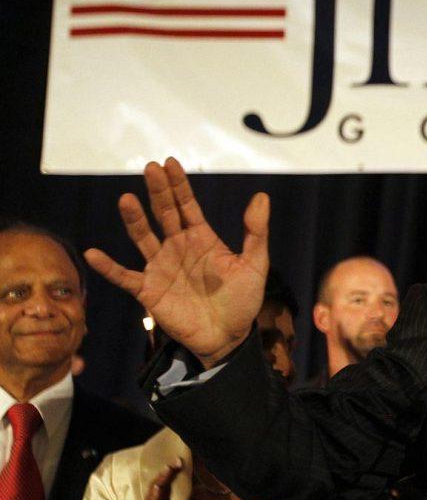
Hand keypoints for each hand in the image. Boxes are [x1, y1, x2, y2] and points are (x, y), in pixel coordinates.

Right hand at [84, 158, 268, 367]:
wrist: (229, 336)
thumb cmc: (242, 300)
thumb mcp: (255, 264)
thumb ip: (256, 231)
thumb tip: (261, 196)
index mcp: (201, 237)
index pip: (186, 205)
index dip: (178, 185)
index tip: (169, 163)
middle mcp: (177, 246)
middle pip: (164, 214)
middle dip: (158, 192)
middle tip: (150, 168)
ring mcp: (161, 267)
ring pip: (143, 238)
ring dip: (134, 220)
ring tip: (126, 199)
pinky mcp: (149, 291)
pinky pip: (125, 277)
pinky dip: (109, 267)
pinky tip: (93, 254)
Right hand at [140, 460, 183, 499]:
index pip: (165, 491)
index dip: (170, 476)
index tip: (180, 463)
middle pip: (158, 490)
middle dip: (165, 474)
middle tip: (176, 460)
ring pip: (153, 497)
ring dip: (160, 481)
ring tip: (168, 468)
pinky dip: (155, 497)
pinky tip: (160, 486)